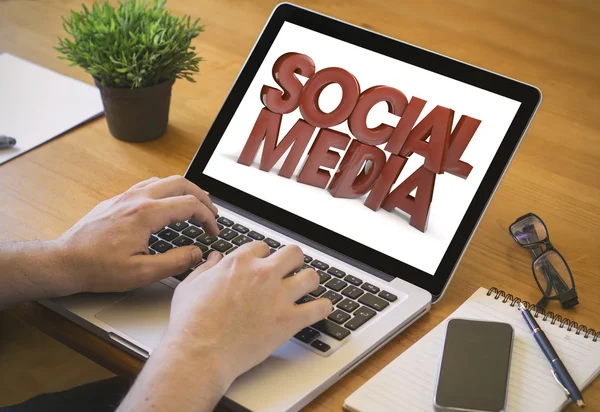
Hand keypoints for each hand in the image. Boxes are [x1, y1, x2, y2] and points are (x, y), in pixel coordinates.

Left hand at [54, 175, 218, 293]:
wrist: (65, 261)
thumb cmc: (98, 268)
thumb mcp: (141, 273)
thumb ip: (174, 262)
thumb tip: (197, 253)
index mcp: (146, 214)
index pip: (189, 205)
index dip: (208, 218)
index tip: (213, 231)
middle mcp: (137, 199)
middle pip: (181, 183)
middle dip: (202, 197)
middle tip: (211, 213)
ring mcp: (126, 196)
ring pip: (165, 180)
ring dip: (185, 191)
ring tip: (195, 206)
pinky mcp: (118, 200)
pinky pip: (149, 185)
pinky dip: (167, 191)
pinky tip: (168, 204)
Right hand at [165, 242, 331, 386]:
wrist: (199, 353)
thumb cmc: (191, 323)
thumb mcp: (190, 286)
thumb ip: (205, 269)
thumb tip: (213, 259)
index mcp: (239, 263)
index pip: (263, 247)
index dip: (263, 256)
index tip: (264, 265)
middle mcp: (262, 274)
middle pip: (293, 253)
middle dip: (292, 261)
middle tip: (290, 271)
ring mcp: (278, 296)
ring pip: (311, 276)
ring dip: (309, 282)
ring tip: (306, 288)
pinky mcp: (288, 320)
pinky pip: (319, 308)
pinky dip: (323, 308)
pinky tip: (321, 309)